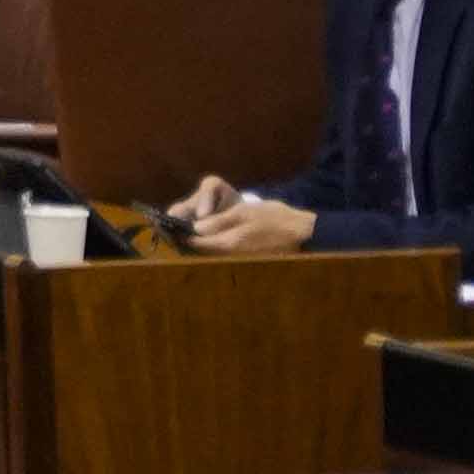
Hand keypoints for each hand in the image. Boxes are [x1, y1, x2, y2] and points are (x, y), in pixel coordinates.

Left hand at [169, 178, 310, 256]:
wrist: (304, 233)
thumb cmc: (274, 218)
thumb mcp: (244, 213)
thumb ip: (219, 222)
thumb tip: (196, 228)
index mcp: (230, 244)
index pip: (197, 243)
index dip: (182, 235)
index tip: (169, 227)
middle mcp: (233, 256)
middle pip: (203, 250)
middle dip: (190, 240)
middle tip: (177, 229)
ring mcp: (241, 260)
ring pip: (213, 253)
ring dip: (201, 244)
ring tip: (189, 232)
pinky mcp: (248, 260)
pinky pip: (226, 254)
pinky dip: (216, 246)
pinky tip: (212, 237)